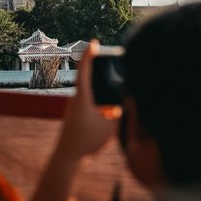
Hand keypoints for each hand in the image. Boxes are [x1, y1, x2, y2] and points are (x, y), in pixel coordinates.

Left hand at [55, 41, 120, 160]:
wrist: (68, 158)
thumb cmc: (87, 142)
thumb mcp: (111, 127)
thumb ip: (123, 113)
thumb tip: (131, 101)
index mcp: (82, 96)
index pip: (85, 69)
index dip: (89, 54)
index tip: (94, 42)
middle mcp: (76, 99)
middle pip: (88, 78)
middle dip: (99, 69)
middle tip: (110, 58)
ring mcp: (75, 108)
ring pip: (91, 93)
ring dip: (102, 89)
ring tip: (115, 88)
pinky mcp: (77, 117)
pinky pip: (91, 105)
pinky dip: (102, 104)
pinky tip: (114, 111)